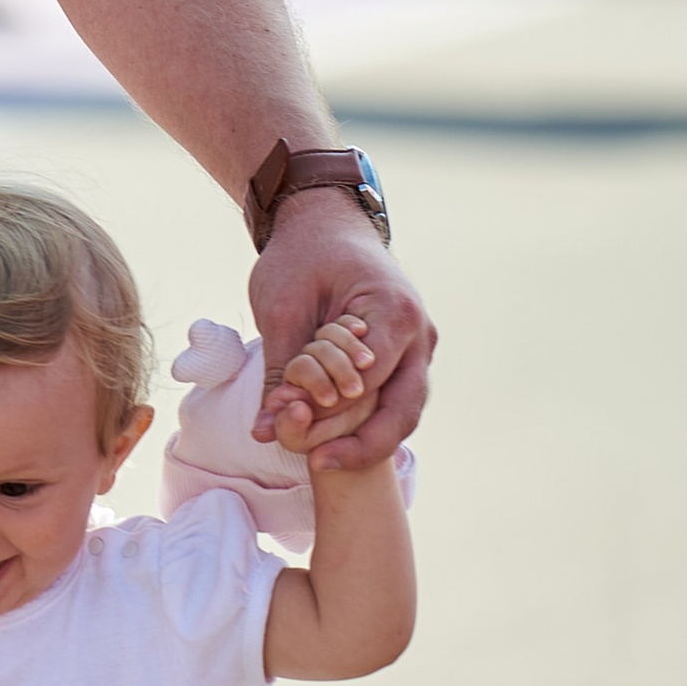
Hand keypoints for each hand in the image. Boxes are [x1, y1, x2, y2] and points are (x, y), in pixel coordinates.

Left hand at [250, 197, 432, 471]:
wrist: (324, 222)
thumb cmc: (302, 255)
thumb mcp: (281, 309)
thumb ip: (281, 371)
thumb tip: (267, 431)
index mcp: (394, 313)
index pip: (370, 384)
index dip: (331, 414)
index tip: (292, 430)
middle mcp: (419, 333)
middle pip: (403, 409)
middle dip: (361, 444)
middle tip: (316, 463)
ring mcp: (419, 346)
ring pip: (403, 410)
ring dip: (364, 437)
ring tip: (318, 458)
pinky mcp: (405, 354)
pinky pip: (393, 398)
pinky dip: (365, 420)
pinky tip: (330, 438)